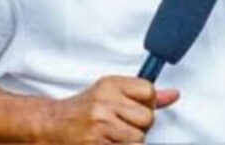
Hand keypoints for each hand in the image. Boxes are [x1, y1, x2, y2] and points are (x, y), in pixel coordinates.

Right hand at [41, 76, 179, 142]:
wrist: (51, 126)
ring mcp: (100, 125)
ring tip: (114, 137)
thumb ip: (142, 96)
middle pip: (147, 117)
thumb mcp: (110, 94)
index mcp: (109, 85)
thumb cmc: (83, 111)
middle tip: (121, 126)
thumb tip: (173, 95)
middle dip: (139, 126)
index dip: (146, 103)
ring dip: (130, 142)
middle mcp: (104, 102)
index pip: (148, 91)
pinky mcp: (97, 144)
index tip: (134, 108)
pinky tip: (110, 143)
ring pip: (139, 138)